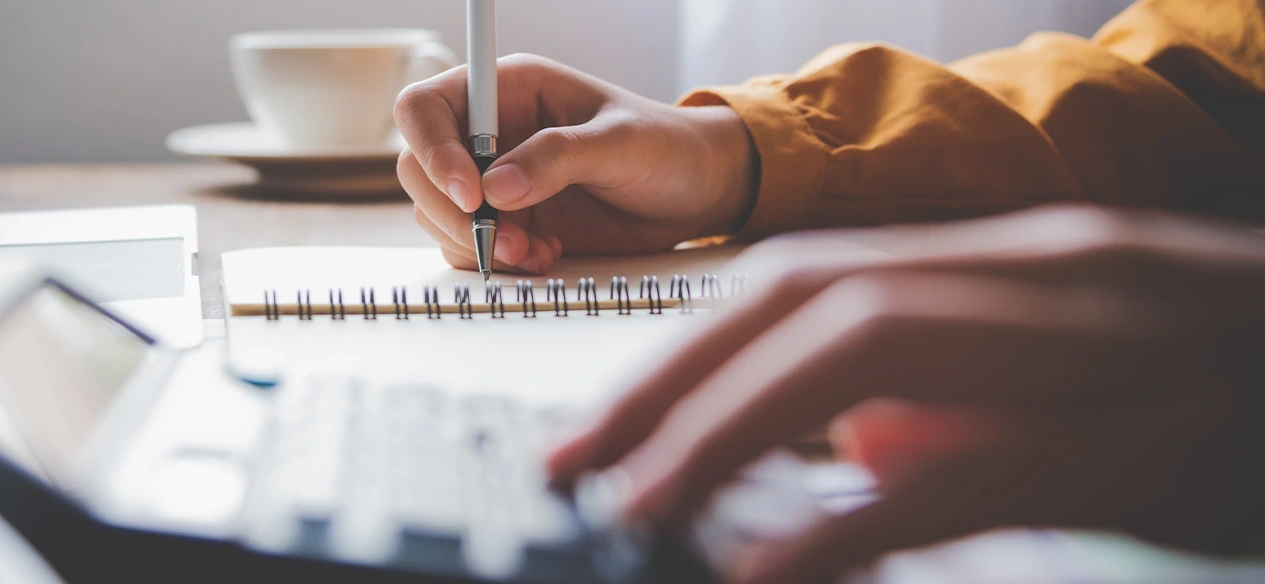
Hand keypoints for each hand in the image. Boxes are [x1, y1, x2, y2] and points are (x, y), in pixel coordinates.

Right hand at [394, 54, 757, 273]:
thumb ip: (559, 157)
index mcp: (508, 89)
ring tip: (536, 250)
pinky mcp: (506, 221)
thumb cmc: (664, 147)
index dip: (434, 150)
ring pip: (438, 214)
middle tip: (505, 239)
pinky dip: (496, 262)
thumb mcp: (620, 143)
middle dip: (452, 212)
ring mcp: (493, 180)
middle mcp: (489, 133)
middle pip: (419, 167)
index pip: (427, 107)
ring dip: (477, 243)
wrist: (693, 192)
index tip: (473, 195)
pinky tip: (543, 255)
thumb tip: (498, 188)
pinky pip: (467, 247)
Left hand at [546, 204, 1264, 582]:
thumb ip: (958, 397)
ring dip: (731, 429)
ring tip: (641, 505)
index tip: (604, 420)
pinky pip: (965, 478)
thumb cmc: (1224, 390)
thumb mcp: (1077, 372)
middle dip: (678, 380)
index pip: (804, 280)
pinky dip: (850, 526)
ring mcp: (1087, 348)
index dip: (688, 347)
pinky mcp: (1132, 448)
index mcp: (1008, 263)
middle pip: (809, 299)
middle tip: (581, 462)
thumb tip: (854, 447)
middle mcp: (1035, 275)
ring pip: (868, 353)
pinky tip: (766, 575)